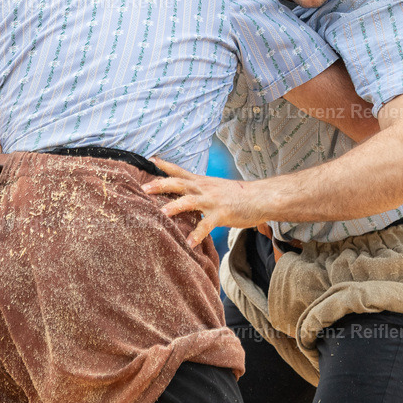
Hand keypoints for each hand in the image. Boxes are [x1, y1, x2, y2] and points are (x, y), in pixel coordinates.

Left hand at [142, 159, 267, 247]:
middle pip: (178, 183)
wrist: (259, 198)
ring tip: (160, 214)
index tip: (150, 159)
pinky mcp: (221, 214)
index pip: (179, 171)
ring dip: (174, 206)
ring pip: (189, 201)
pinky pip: (206, 225)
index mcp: (201, 181)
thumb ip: (199, 190)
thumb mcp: (215, 188)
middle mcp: (204, 188)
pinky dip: (197, 234)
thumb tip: (185, 195)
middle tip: (143, 189)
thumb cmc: (237, 195)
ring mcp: (212, 200)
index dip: (164, 165)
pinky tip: (189, 244)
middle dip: (160, 185)